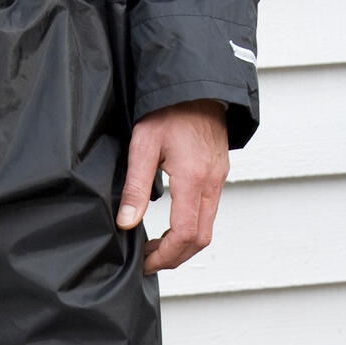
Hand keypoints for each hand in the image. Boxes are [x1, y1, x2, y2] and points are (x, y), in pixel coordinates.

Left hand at [115, 100, 229, 274]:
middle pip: (200, 240)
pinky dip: (190, 229)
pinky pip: (209, 213)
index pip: (184, 234)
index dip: (164, 256)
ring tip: (156, 247)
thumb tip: (127, 223)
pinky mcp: (218, 174)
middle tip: (148, 260)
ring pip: (207, 229)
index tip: (144, 261)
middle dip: (174, 257)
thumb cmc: (169, 108)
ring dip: (183, 246)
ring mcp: (218, 179)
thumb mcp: (143, 143)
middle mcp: (212, 182)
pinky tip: (170, 227)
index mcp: (193, 178)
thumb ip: (135, 186)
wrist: (197, 83)